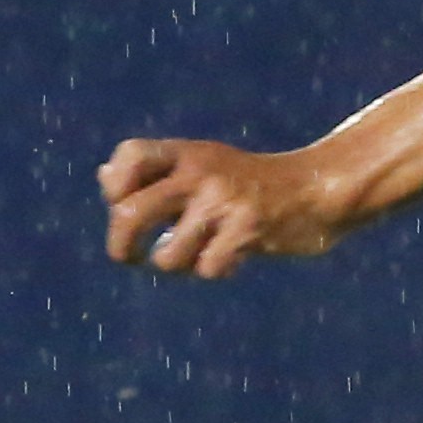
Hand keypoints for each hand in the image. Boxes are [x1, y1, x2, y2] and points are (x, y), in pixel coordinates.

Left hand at [98, 137, 348, 278]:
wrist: (317, 189)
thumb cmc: (252, 183)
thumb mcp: (204, 164)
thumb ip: (157, 172)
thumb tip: (105, 178)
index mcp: (187, 153)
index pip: (129, 157)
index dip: (115, 186)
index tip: (123, 205)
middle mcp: (201, 171)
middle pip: (131, 213)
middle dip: (120, 246)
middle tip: (128, 257)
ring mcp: (225, 200)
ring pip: (168, 255)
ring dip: (177, 265)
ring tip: (198, 253)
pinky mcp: (249, 228)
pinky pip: (207, 268)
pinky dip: (215, 270)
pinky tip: (232, 254)